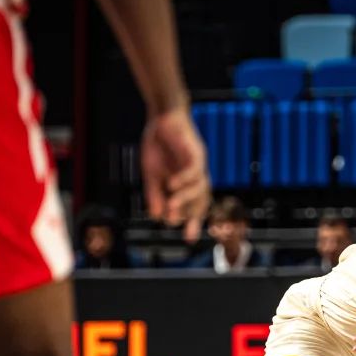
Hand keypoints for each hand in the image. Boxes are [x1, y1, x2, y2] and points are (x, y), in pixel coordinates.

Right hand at [141, 107, 210, 228]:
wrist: (162, 116)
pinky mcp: (196, 151)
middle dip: (196, 217)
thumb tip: (157, 218)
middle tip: (188, 232)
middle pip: (202, 200)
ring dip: (186, 199)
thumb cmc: (159, 143)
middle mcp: (196, 176)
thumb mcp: (152, 173)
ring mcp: (198, 164)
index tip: (189, 239)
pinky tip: (172, 184)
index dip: (193, 222)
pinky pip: (194, 169)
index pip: (194, 206)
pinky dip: (184, 179)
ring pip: (200, 187)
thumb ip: (155, 195)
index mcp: (186, 183)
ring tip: (172, 206)